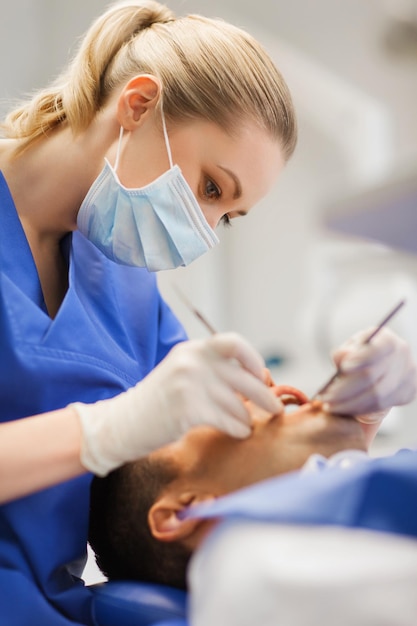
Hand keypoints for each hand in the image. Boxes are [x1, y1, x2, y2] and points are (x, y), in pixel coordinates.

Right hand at [72, 332, 282, 474]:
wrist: (120, 424)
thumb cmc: (157, 404)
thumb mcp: (182, 374)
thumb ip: (212, 372)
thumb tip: (256, 382)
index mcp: (191, 350)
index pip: (232, 343)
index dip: (253, 359)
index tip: (263, 375)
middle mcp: (192, 362)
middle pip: (244, 377)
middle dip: (265, 396)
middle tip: (276, 409)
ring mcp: (189, 384)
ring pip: (238, 403)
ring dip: (248, 418)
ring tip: (248, 425)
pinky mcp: (187, 409)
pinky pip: (228, 420)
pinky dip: (238, 429)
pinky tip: (238, 433)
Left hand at [320, 327, 416, 419]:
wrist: (382, 366)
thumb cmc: (362, 354)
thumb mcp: (352, 347)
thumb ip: (345, 351)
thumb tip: (342, 356)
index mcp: (387, 341)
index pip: (377, 349)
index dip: (361, 358)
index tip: (344, 368)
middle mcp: (401, 358)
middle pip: (373, 376)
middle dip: (345, 390)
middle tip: (325, 398)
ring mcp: (406, 377)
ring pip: (376, 396)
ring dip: (349, 404)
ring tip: (329, 406)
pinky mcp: (405, 394)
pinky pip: (380, 407)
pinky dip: (359, 409)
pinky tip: (343, 409)